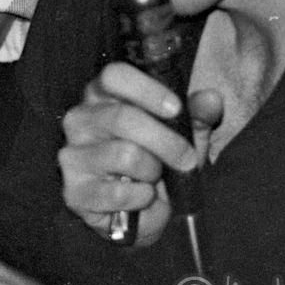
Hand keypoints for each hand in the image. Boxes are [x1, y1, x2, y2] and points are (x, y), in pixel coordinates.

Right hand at [59, 62, 221, 245]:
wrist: (141, 209)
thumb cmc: (158, 158)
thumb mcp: (182, 133)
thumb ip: (197, 114)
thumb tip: (211, 99)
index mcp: (104, 93)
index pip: (114, 75)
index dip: (146, 90)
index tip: (175, 108)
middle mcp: (81, 118)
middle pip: (122, 118)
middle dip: (165, 141)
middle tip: (188, 158)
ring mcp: (73, 154)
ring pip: (124, 155)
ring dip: (152, 171)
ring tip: (155, 178)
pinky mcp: (73, 191)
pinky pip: (117, 193)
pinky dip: (142, 198)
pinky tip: (143, 196)